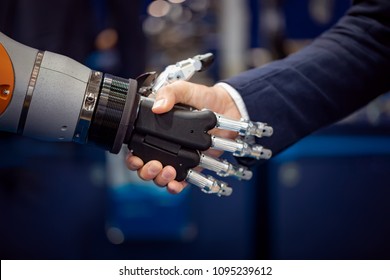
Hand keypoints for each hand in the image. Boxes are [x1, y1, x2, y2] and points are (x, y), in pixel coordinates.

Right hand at [126, 80, 241, 193]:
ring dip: (160, 179)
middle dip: (145, 171)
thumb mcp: (184, 89)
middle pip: (145, 167)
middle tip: (154, 166)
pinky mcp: (192, 166)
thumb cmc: (203, 97)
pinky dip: (176, 187)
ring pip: (161, 176)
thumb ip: (169, 93)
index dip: (132, 157)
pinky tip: (176, 184)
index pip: (136, 147)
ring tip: (168, 172)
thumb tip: (157, 107)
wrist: (228, 107)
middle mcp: (164, 146)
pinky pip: (181, 181)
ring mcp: (178, 158)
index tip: (136, 158)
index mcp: (156, 130)